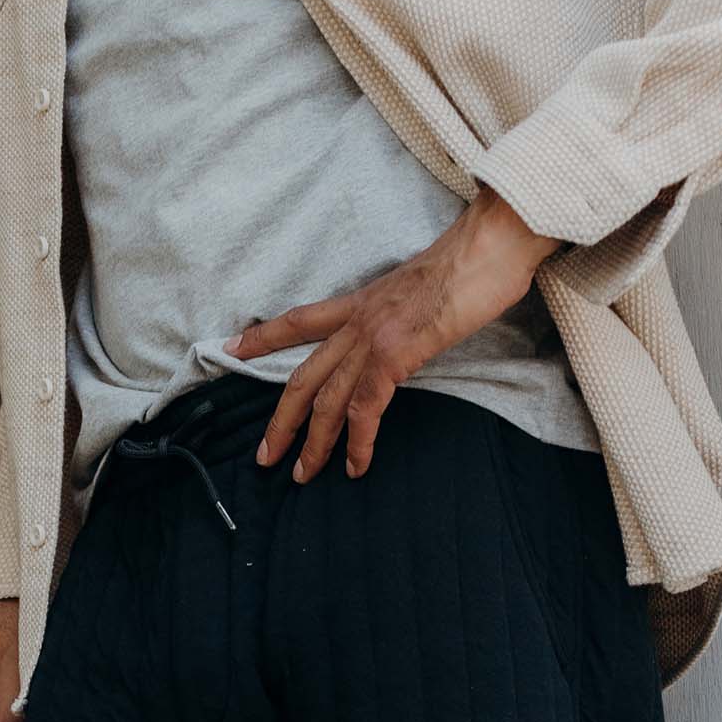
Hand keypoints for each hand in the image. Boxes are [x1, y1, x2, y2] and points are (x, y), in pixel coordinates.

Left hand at [224, 188, 559, 484]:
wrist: (489, 246)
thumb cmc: (470, 264)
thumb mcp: (422, 288)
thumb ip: (404, 313)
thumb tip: (407, 333)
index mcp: (362, 300)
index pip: (300, 320)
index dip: (263, 336)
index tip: (232, 348)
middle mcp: (360, 318)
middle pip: (304, 374)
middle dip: (281, 419)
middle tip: (264, 456)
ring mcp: (375, 336)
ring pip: (327, 398)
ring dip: (313, 442)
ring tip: (304, 474)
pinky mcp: (396, 353)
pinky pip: (365, 407)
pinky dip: (358, 442)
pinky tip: (355, 466)